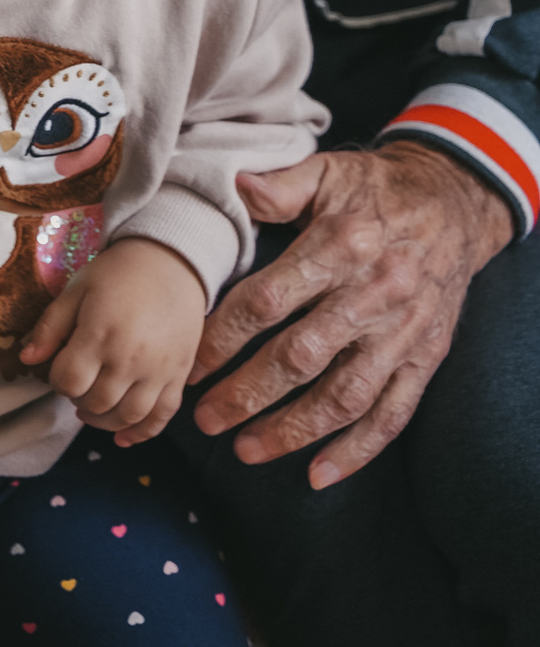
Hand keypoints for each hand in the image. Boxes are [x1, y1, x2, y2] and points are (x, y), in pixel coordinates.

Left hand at [19, 236, 203, 444]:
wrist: (172, 262)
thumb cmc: (118, 273)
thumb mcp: (75, 290)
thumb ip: (50, 327)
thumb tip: (26, 359)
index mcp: (100, 335)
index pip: (69, 381)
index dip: (56, 380)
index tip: (59, 367)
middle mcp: (131, 359)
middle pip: (96, 403)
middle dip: (77, 398)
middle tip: (75, 382)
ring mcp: (159, 371)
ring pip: (127, 417)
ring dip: (103, 421)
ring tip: (90, 409)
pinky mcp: (180, 376)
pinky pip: (162, 417)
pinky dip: (142, 432)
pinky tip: (123, 437)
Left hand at [190, 141, 512, 486]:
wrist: (456, 203)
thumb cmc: (375, 189)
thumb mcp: (327, 172)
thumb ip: (278, 186)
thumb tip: (233, 186)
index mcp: (340, 248)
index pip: (269, 302)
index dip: (225, 337)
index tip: (189, 365)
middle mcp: (373, 295)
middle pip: (302, 357)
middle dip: (248, 393)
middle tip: (205, 420)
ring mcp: (403, 333)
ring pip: (346, 395)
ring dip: (294, 430)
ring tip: (246, 451)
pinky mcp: (427, 358)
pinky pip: (394, 413)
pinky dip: (359, 450)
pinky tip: (319, 475)